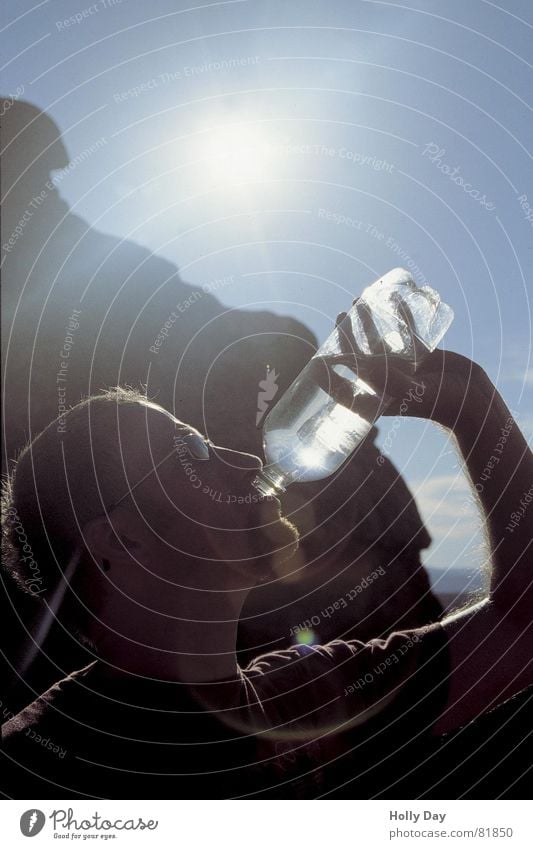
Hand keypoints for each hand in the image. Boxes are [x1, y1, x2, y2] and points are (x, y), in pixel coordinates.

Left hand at [312, 299, 484, 427]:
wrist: (473, 401)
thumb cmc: (439, 403)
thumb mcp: (406, 392)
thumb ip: (380, 377)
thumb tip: (348, 361)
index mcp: (378, 396)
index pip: (347, 381)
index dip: (332, 366)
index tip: (320, 353)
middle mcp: (387, 381)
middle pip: (361, 353)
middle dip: (350, 333)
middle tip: (342, 314)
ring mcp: (404, 366)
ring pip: (381, 339)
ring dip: (370, 321)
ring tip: (360, 302)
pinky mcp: (422, 355)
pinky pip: (406, 331)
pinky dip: (400, 315)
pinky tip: (394, 299)